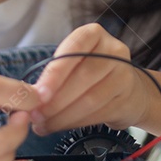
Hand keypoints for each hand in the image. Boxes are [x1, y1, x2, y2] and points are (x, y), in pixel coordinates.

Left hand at [31, 24, 151, 134]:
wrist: (131, 91)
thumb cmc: (92, 74)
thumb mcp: (74, 62)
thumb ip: (54, 74)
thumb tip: (30, 96)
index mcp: (94, 34)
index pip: (73, 48)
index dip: (55, 72)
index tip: (38, 93)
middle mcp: (114, 50)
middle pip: (83, 76)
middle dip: (55, 100)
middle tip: (35, 115)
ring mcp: (124, 75)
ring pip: (90, 99)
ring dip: (63, 116)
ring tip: (44, 124)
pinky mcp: (127, 99)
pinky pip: (98, 114)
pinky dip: (75, 123)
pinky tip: (61, 126)